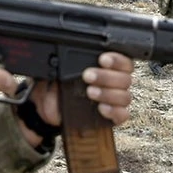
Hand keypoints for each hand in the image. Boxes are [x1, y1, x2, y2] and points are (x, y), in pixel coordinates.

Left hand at [18, 53, 134, 145]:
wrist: (46, 106)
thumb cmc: (56, 83)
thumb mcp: (59, 68)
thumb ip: (66, 60)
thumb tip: (61, 55)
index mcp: (107, 67)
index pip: (123, 61)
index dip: (117, 60)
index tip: (102, 59)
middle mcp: (114, 83)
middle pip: (125, 79)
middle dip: (107, 77)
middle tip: (88, 76)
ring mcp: (114, 101)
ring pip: (125, 97)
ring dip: (108, 94)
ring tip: (90, 92)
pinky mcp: (111, 117)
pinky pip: (122, 115)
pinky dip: (114, 111)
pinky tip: (101, 108)